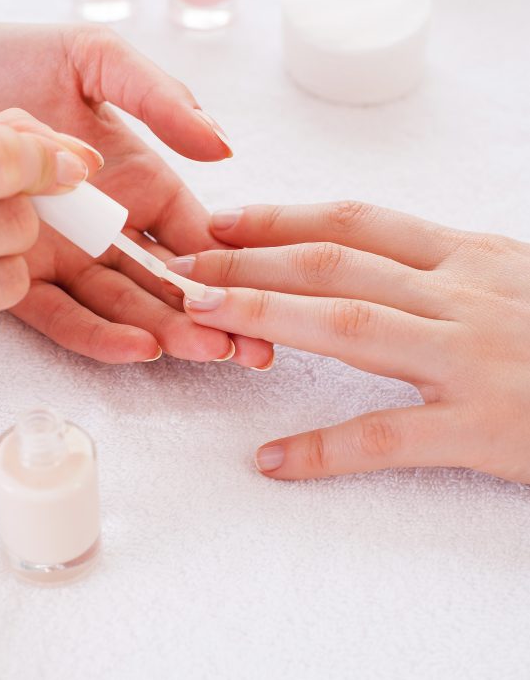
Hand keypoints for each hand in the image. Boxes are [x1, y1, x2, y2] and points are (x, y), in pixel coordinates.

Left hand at [0, 8, 270, 367]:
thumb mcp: (88, 58)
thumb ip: (156, 96)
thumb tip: (223, 146)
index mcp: (133, 177)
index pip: (194, 232)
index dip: (230, 264)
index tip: (262, 293)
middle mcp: (102, 224)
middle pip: (167, 280)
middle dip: (208, 315)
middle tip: (245, 348)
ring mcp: (60, 256)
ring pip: (123, 306)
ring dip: (165, 332)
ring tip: (199, 351)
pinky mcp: (11, 278)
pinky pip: (62, 317)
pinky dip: (99, 335)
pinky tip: (138, 347)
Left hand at [172, 201, 529, 482]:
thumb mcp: (519, 282)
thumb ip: (453, 272)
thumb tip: (379, 264)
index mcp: (472, 257)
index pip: (357, 223)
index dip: (282, 218)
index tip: (224, 219)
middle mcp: (465, 293)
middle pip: (335, 263)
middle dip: (250, 259)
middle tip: (184, 263)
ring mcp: (473, 358)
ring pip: (349, 327)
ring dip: (266, 317)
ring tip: (201, 319)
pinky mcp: (484, 427)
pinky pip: (387, 437)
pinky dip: (324, 451)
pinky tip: (273, 462)